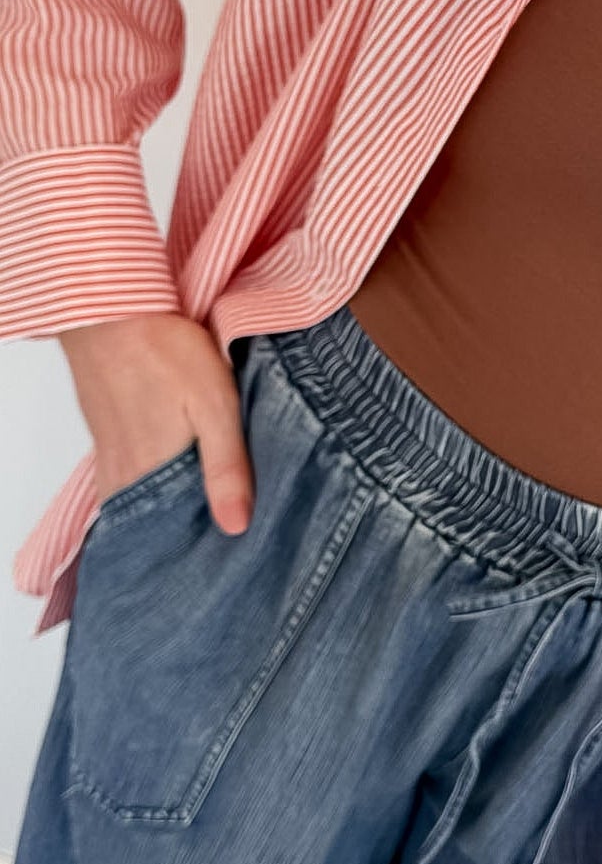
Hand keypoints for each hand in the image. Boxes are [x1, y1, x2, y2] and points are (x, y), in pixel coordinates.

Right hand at [58, 312, 254, 534]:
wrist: (110, 308)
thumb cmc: (164, 350)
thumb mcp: (214, 405)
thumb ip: (225, 466)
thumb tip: (236, 527)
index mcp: (149, 473)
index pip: (170, 532)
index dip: (196, 545)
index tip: (220, 555)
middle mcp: (122, 472)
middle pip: (149, 523)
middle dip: (177, 535)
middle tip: (210, 546)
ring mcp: (107, 453)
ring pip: (133, 502)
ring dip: (158, 514)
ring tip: (192, 522)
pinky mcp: (103, 433)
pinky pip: (119, 479)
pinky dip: (140, 491)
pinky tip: (161, 486)